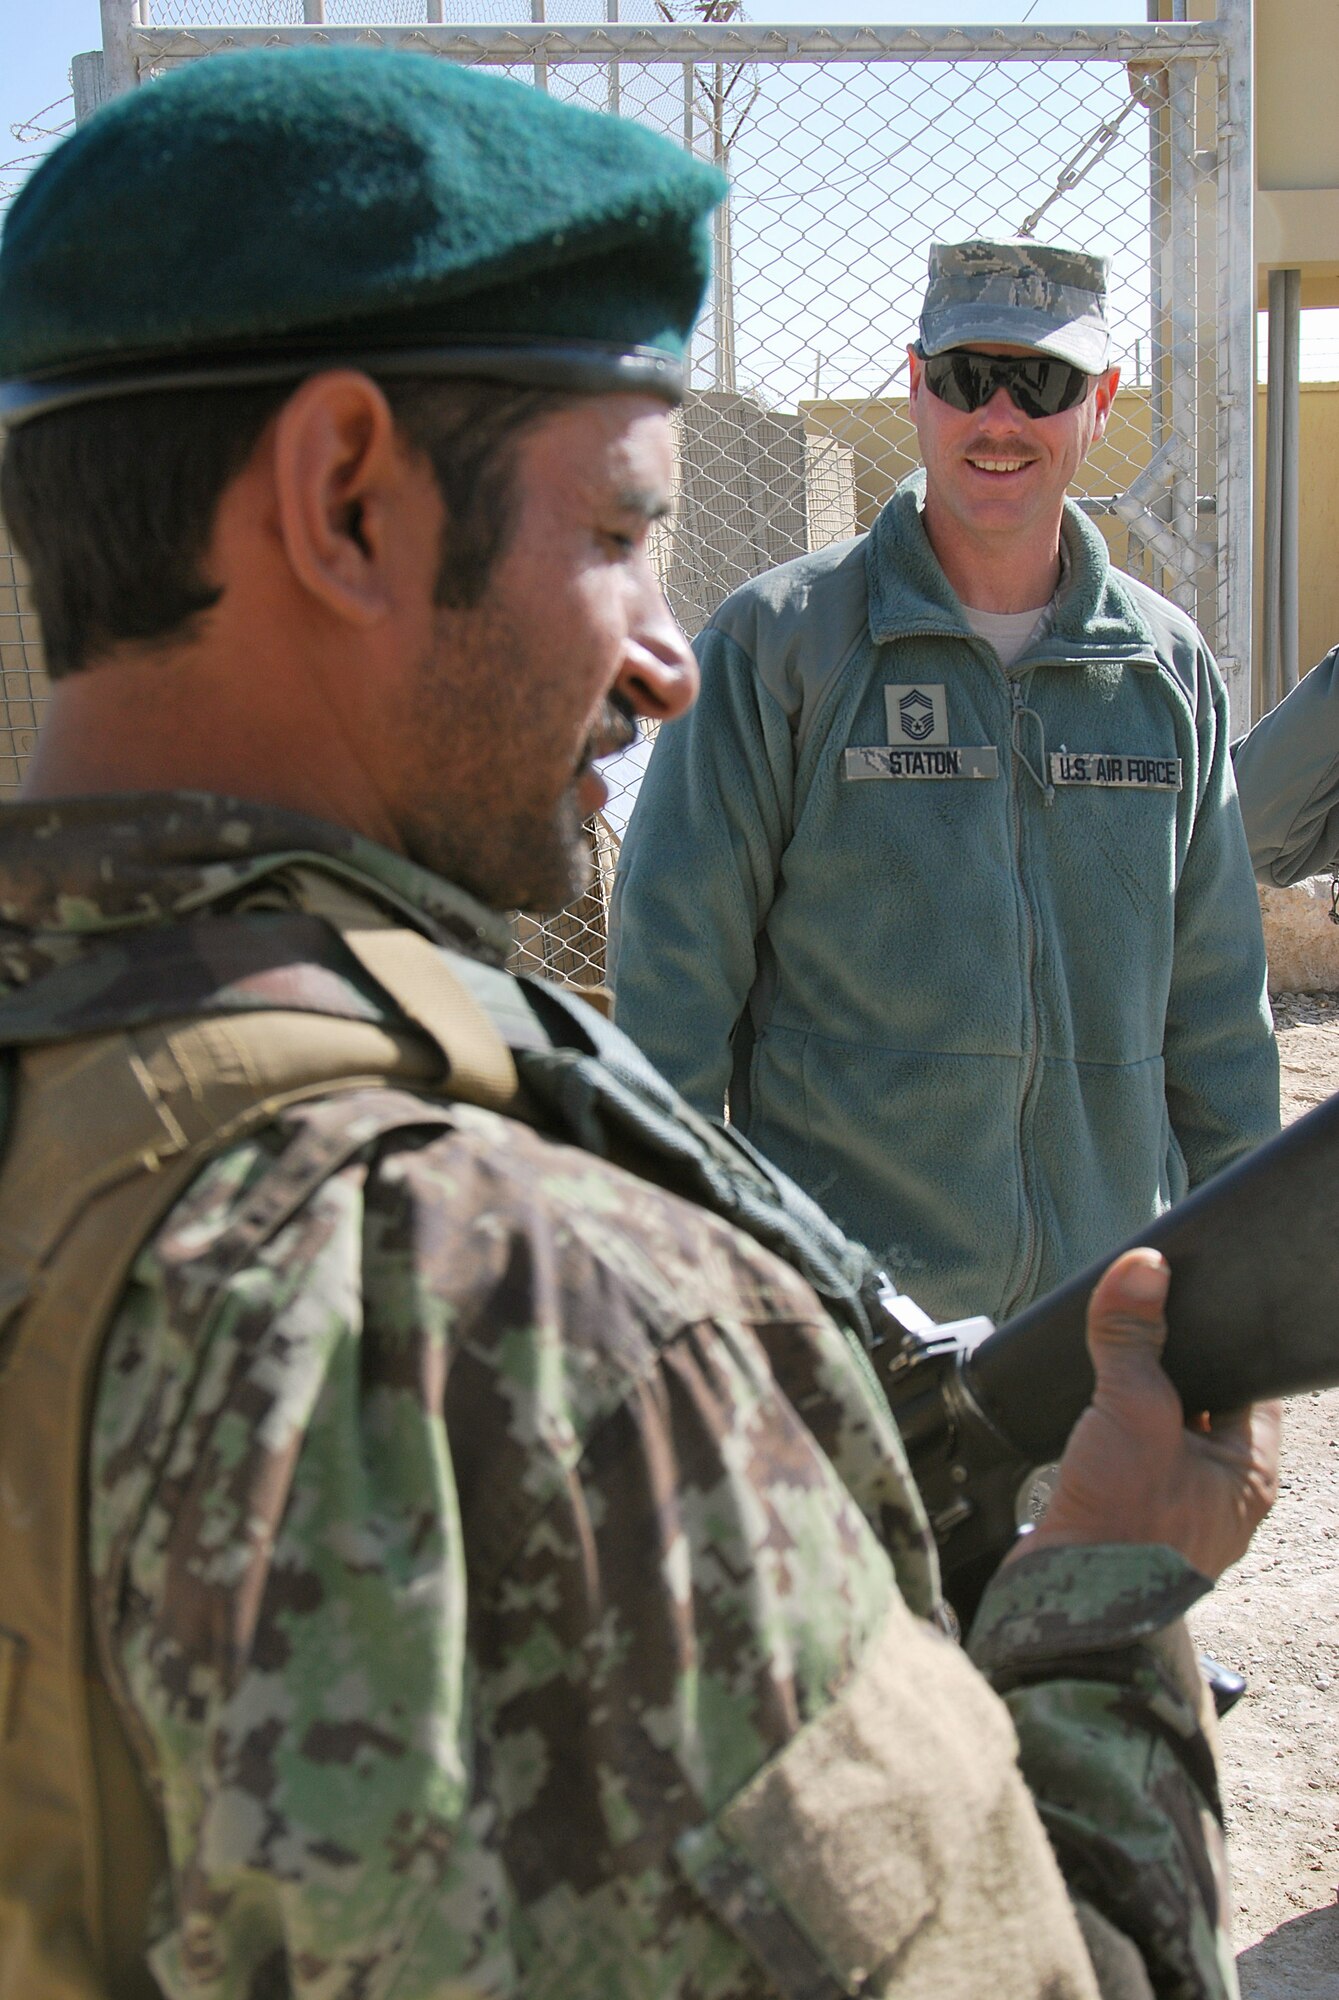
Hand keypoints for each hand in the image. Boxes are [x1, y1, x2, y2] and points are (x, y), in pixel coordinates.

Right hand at [1008, 1247, 1281, 1580]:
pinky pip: (1124, 1456)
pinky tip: (1085, 1419)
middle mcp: (1217, 1490)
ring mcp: (1171, 1506)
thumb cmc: (1125, 1528)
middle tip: (1138, 1327)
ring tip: (1107, 1373)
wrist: (1065, 1607)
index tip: (1188, 1299)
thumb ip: (1133, 1338)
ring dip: (1132, 1401)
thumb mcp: (1134, 1411)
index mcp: (1248, 1472)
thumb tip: (1141, 1268)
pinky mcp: (1125, 1516)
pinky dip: (1106, 1433)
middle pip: (1200, 1401)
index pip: (1249, 1382)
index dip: (1221, 1337)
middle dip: (1168, 1365)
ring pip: (1158, 1429)